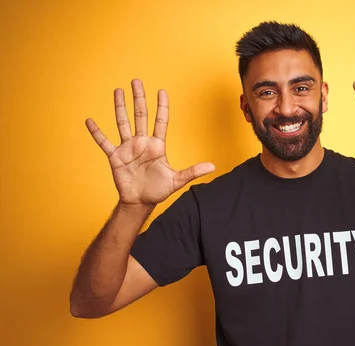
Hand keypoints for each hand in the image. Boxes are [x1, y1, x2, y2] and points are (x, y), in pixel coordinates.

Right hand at [85, 79, 214, 205]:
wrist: (140, 202)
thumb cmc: (158, 190)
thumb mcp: (177, 180)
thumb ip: (192, 172)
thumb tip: (212, 167)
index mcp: (157, 146)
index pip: (160, 121)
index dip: (162, 107)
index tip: (162, 91)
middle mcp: (142, 143)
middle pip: (140, 116)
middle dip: (139, 98)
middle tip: (137, 81)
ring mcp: (128, 148)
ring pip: (123, 123)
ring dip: (120, 107)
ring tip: (118, 91)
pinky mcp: (115, 157)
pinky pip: (104, 142)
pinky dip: (96, 132)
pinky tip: (90, 121)